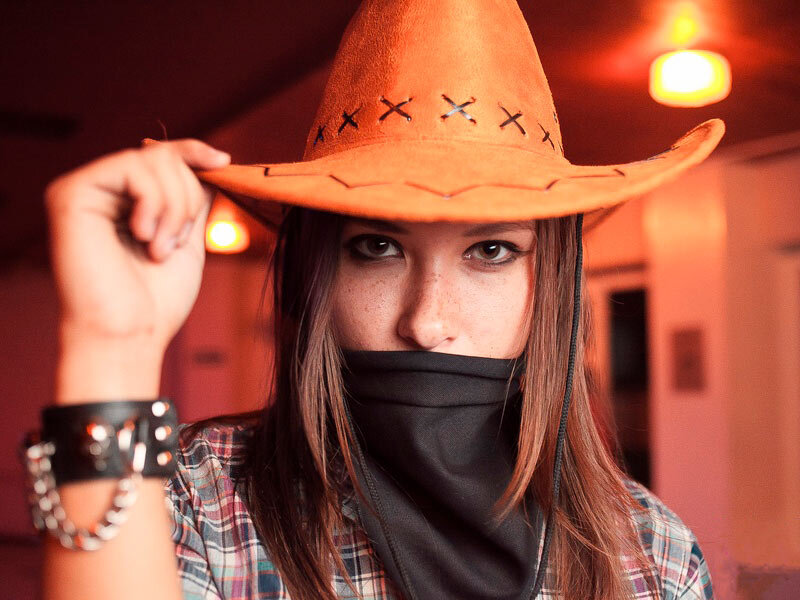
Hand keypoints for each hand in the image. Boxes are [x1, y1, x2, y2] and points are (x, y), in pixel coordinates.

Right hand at [45, 138, 230, 354]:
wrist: (129, 335)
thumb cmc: (156, 302)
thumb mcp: (186, 241)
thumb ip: (193, 202)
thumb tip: (209, 162)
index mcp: (122, 201)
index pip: (160, 157)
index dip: (193, 152)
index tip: (224, 161)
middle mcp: (98, 190)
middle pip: (163, 156)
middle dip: (186, 199)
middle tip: (175, 244)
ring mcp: (82, 189)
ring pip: (152, 159)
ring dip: (174, 207)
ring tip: (160, 249)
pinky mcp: (71, 193)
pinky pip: (132, 169)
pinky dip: (154, 204)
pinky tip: (144, 238)